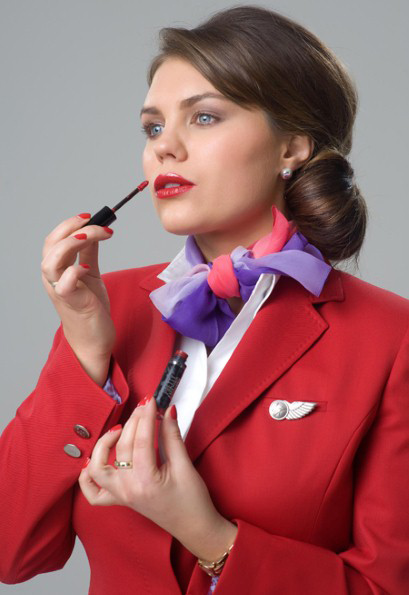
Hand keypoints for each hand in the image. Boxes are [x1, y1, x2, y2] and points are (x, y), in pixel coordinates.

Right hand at [41, 214, 115, 381]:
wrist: (94, 338)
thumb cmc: (89, 308)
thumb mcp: (90, 274)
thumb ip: (89, 254)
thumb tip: (94, 232)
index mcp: (57, 269)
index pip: (54, 239)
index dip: (69, 225)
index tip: (90, 216)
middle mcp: (53, 278)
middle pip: (51, 245)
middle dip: (71, 228)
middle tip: (95, 222)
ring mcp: (59, 290)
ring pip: (52, 261)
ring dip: (71, 244)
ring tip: (92, 236)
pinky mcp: (71, 302)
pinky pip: (64, 284)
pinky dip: (73, 271)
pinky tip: (86, 267)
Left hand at [78, 396, 237, 559]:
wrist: (194, 527)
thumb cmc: (192, 500)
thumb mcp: (185, 466)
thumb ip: (172, 436)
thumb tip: (166, 411)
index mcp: (146, 481)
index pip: (142, 439)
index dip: (147, 416)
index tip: (152, 400)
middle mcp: (127, 489)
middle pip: (123, 446)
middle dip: (134, 421)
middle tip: (146, 406)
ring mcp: (120, 496)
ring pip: (99, 466)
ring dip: (105, 444)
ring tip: (121, 429)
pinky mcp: (119, 500)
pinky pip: (92, 492)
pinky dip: (87, 476)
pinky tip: (93, 459)